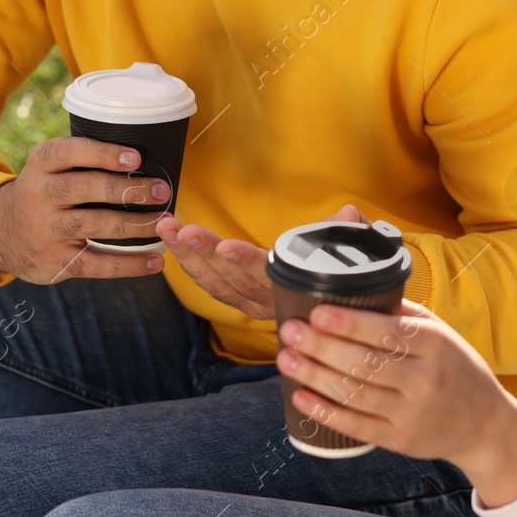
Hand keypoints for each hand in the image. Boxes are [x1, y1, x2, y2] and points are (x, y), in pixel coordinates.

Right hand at [0, 135, 172, 283]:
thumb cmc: (44, 192)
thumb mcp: (48, 168)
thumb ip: (82, 161)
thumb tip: (148, 158)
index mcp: (40, 164)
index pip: (67, 152)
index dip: (102, 154)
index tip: (135, 158)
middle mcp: (38, 194)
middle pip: (83, 188)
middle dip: (126, 190)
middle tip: (161, 191)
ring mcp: (44, 230)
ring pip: (92, 225)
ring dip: (134, 225)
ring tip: (164, 222)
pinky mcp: (53, 262)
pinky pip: (95, 264)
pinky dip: (128, 264)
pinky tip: (154, 262)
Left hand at [156, 203, 367, 321]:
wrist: (330, 298)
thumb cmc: (338, 263)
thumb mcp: (349, 246)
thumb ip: (344, 231)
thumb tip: (350, 214)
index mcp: (292, 287)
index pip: (267, 275)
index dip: (245, 261)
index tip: (224, 245)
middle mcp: (268, 301)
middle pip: (231, 279)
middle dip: (203, 252)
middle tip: (181, 229)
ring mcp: (249, 302)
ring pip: (213, 283)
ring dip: (187, 255)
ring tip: (167, 228)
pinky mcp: (236, 297)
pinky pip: (208, 283)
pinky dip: (188, 262)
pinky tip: (172, 241)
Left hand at [275, 299, 516, 507]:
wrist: (485, 425)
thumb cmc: (455, 368)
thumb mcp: (440, 332)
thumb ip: (401, 314)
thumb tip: (353, 289)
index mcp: (435, 344)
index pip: (386, 331)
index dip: (348, 323)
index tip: (316, 312)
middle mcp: (425, 379)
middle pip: (363, 362)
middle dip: (320, 346)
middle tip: (289, 331)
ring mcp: (412, 413)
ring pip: (354, 393)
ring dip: (314, 375)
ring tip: (286, 358)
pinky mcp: (400, 440)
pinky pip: (356, 425)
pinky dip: (324, 411)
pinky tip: (300, 396)